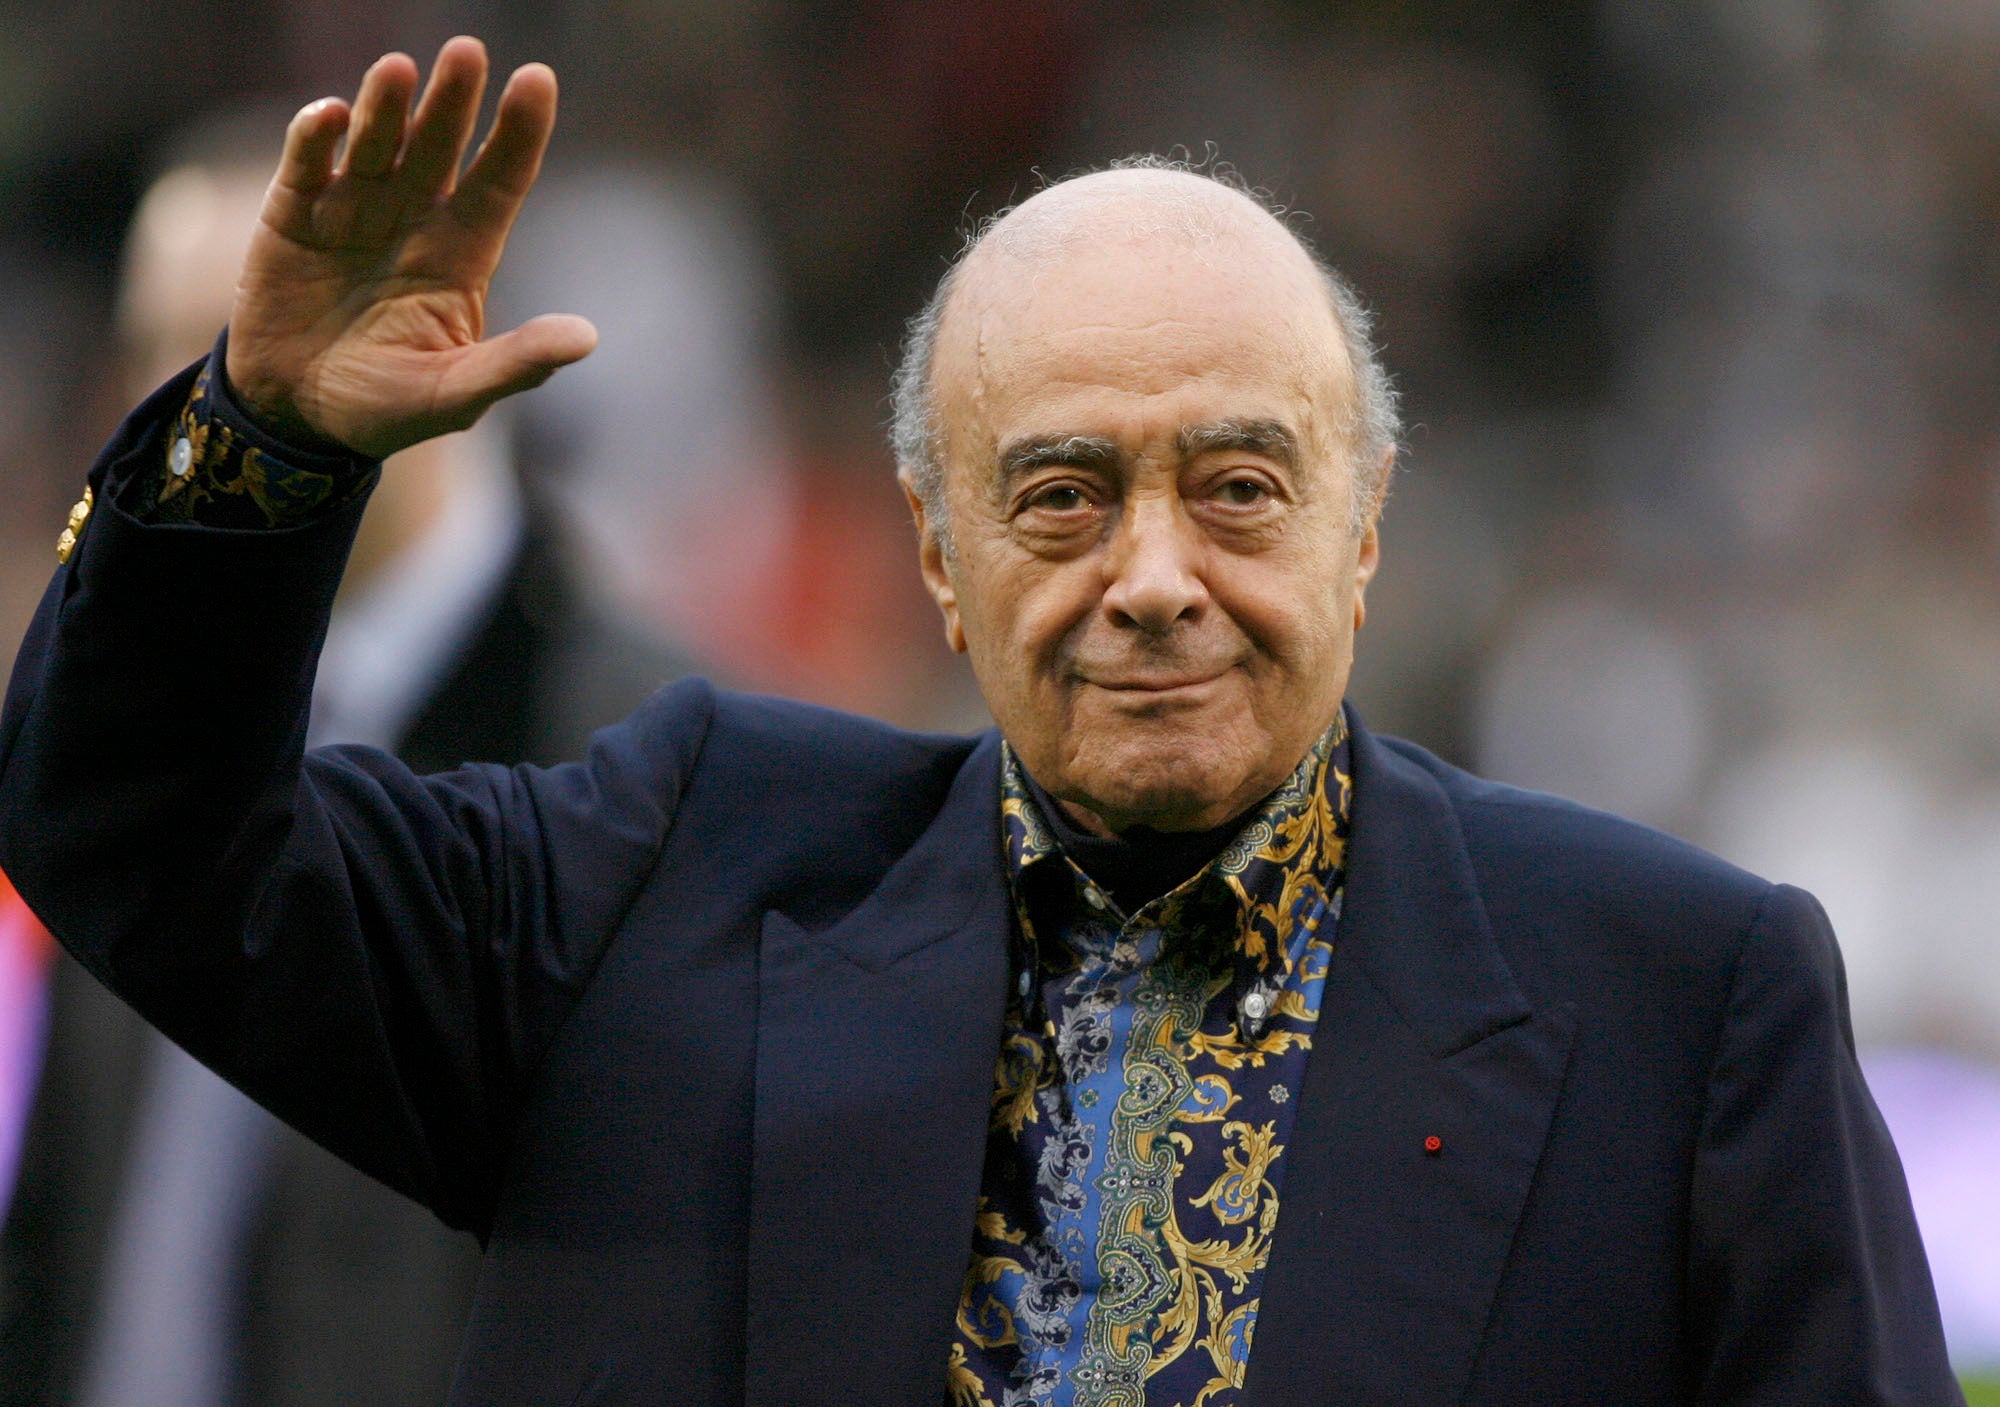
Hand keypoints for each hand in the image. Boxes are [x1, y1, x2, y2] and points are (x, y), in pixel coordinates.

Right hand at [226, 37, 597, 458]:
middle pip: (439, 146)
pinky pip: (308, 164)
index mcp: (462, 253)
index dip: (519, 132)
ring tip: (399, 71)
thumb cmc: (386, 406)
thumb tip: (586, 338)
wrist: (296, 416)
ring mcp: (353, 208)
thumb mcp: (456, 393)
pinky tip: (332, 117)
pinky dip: (317, 137)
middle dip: (453, 101)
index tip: (538, 79)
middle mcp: (412, 217)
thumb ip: (517, 364)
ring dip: (387, 106)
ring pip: (376, 141)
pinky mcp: (294, 213)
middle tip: (467, 54)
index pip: (500, 180)